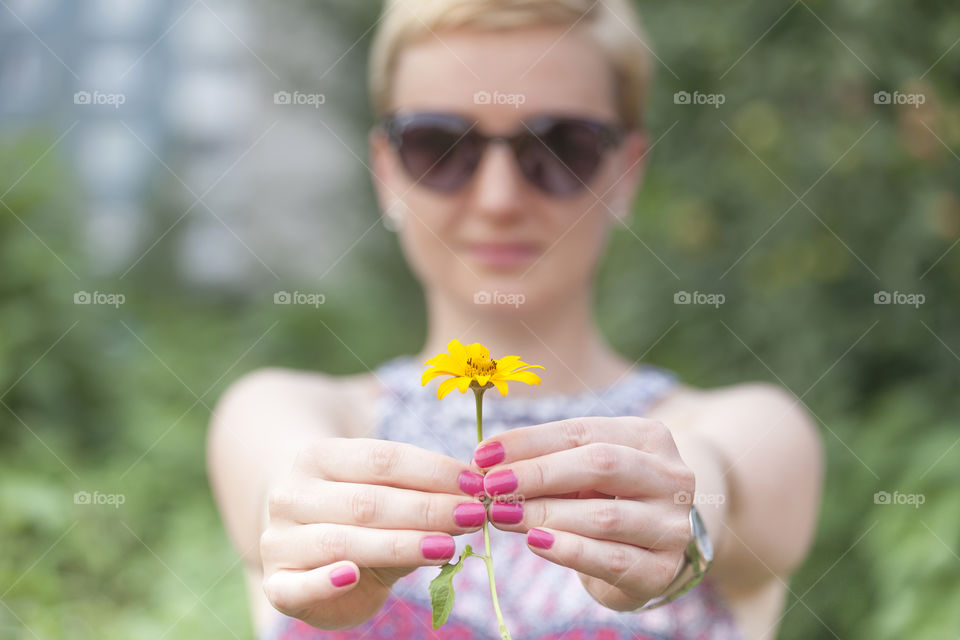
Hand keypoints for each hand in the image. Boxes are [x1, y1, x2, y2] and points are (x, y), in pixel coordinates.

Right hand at [260, 437, 487, 628]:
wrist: (309, 552)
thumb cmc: (360, 518)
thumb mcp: (389, 499)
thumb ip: (420, 496)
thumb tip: (474, 494)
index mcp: (318, 456)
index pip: (382, 458)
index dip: (433, 471)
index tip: (477, 484)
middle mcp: (291, 493)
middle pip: (368, 500)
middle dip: (428, 509)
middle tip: (474, 516)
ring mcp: (278, 539)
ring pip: (342, 541)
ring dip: (402, 544)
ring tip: (448, 548)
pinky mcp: (276, 583)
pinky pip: (298, 585)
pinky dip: (326, 581)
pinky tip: (354, 576)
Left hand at [471, 417, 695, 610]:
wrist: (646, 554)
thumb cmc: (604, 498)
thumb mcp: (580, 472)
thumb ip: (544, 462)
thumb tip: (485, 462)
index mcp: (649, 437)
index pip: (582, 431)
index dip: (529, 442)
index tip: (482, 454)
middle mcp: (672, 476)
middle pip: (600, 465)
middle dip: (537, 474)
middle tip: (490, 486)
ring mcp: (672, 525)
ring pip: (604, 515)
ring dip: (544, 514)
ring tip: (501, 515)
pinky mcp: (662, 570)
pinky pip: (611, 558)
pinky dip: (568, 550)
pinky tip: (535, 542)